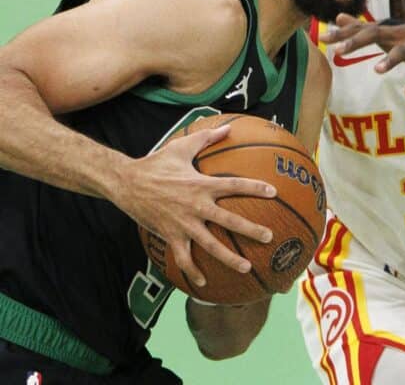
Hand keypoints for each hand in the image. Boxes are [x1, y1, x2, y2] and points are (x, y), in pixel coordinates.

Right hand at [115, 125, 275, 286]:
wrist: (126, 182)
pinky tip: (204, 283)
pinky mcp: (171, 235)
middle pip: (229, 220)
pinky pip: (184, 258)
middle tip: (269, 237)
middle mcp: (196, 206)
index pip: (234, 185)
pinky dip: (193, 271)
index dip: (255, 187)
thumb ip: (207, 137)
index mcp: (201, 184)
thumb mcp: (182, 147)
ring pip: (210, 245)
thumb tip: (228, 127)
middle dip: (251, 230)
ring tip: (246, 267)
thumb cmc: (156, 163)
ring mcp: (184, 224)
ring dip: (229, 258)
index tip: (273, 191)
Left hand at [322, 13, 404, 95]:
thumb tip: (338, 17)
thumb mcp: (387, 35)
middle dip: (357, 42)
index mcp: (389, 30)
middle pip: (377, 33)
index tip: (322, 38)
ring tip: (377, 70)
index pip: (362, 29)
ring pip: (403, 50)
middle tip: (338, 51)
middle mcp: (402, 33)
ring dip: (391, 59)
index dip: (342, 34)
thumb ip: (363, 28)